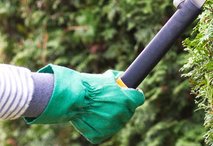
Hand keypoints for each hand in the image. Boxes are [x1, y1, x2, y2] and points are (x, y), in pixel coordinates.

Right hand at [25, 65, 144, 143]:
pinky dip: (99, 126)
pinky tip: (93, 117)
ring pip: (116, 122)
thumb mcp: (107, 77)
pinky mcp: (99, 135)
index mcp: (127, 100)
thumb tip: (123, 78)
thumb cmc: (89, 86)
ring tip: (99, 108)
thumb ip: (119, 78)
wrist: (72, 98)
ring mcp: (111, 127)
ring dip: (111, 116)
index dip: (135, 94)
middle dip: (122, 106)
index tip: (131, 92)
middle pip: (128, 111)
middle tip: (111, 100)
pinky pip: (103, 131)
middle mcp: (122, 114)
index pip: (139, 98)